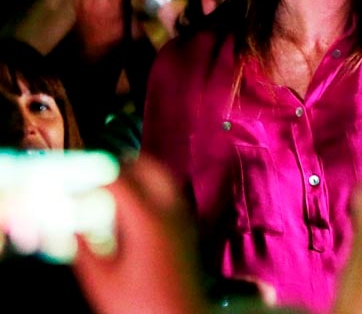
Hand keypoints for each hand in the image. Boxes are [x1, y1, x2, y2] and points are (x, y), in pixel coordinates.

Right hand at [73, 156, 206, 313]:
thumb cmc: (140, 305)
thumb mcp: (101, 280)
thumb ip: (84, 248)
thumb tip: (71, 225)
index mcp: (148, 220)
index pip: (121, 180)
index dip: (97, 174)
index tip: (80, 177)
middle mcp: (171, 212)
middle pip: (153, 169)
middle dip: (127, 163)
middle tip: (104, 171)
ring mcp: (184, 220)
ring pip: (166, 180)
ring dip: (143, 175)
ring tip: (119, 186)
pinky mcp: (189, 231)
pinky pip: (172, 197)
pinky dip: (155, 190)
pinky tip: (138, 209)